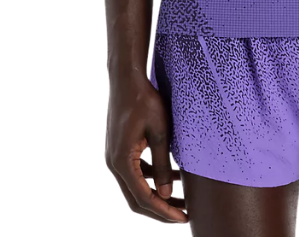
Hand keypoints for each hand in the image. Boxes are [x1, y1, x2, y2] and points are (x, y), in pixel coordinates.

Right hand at [104, 71, 188, 224]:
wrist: (127, 79)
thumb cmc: (144, 101)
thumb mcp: (159, 132)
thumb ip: (163, 164)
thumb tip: (167, 194)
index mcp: (121, 161)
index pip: (143, 198)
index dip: (164, 211)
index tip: (182, 219)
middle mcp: (114, 164)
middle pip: (136, 200)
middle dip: (160, 210)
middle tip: (184, 216)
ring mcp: (115, 158)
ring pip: (136, 189)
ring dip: (158, 195)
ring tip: (183, 198)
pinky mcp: (120, 151)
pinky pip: (136, 174)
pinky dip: (153, 179)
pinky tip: (174, 176)